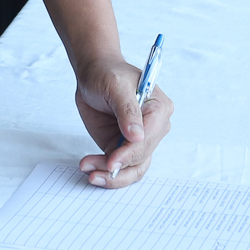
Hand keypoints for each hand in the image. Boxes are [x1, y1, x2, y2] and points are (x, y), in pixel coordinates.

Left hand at [73, 55, 172, 186]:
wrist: (94, 74)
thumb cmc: (107, 73)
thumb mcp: (115, 85)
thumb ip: (127, 110)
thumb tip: (136, 136)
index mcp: (159, 108)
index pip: (148, 138)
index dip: (130, 153)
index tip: (111, 162)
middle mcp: (154, 127)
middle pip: (141, 157)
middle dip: (118, 167)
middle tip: (93, 171)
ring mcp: (139, 140)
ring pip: (133, 169)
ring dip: (112, 176)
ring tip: (90, 174)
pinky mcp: (124, 147)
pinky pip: (121, 167)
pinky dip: (105, 172)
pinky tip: (90, 168)